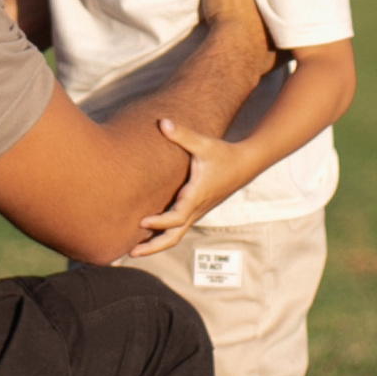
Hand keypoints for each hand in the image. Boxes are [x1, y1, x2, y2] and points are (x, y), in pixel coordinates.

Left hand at [128, 115, 249, 255]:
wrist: (245, 165)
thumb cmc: (223, 154)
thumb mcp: (204, 144)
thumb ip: (183, 135)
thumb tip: (163, 122)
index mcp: (196, 195)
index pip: (177, 216)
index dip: (159, 221)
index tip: (141, 221)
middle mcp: (196, 208)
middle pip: (174, 236)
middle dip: (153, 246)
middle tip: (131, 253)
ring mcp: (196, 211)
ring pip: (175, 235)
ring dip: (156, 243)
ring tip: (134, 249)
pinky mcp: (196, 209)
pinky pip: (178, 227)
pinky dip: (163, 234)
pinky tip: (148, 234)